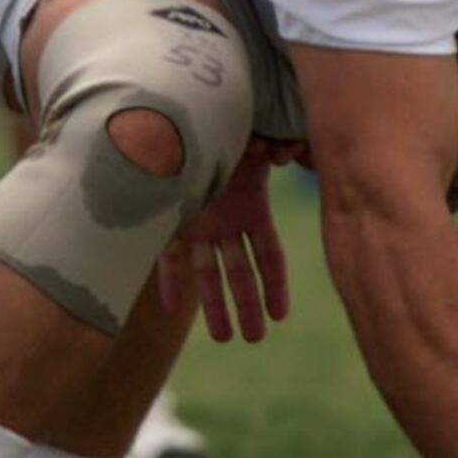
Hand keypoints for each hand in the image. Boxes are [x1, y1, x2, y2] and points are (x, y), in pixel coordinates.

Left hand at [156, 138, 292, 341]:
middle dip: (248, 306)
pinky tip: (171, 308)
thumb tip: (287, 148)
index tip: (280, 316)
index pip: (270, 255)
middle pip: (240, 273)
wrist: (182, 118)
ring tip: (224, 338)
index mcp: (251, 208)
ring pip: (208, 273)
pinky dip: (170, 281)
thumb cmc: (224, 129)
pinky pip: (170, 258)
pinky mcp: (172, 222)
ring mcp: (199, 224)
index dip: (275, 286)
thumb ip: (273, 146)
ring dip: (214, 305)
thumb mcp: (253, 139)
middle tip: (254, 339)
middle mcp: (226, 222)